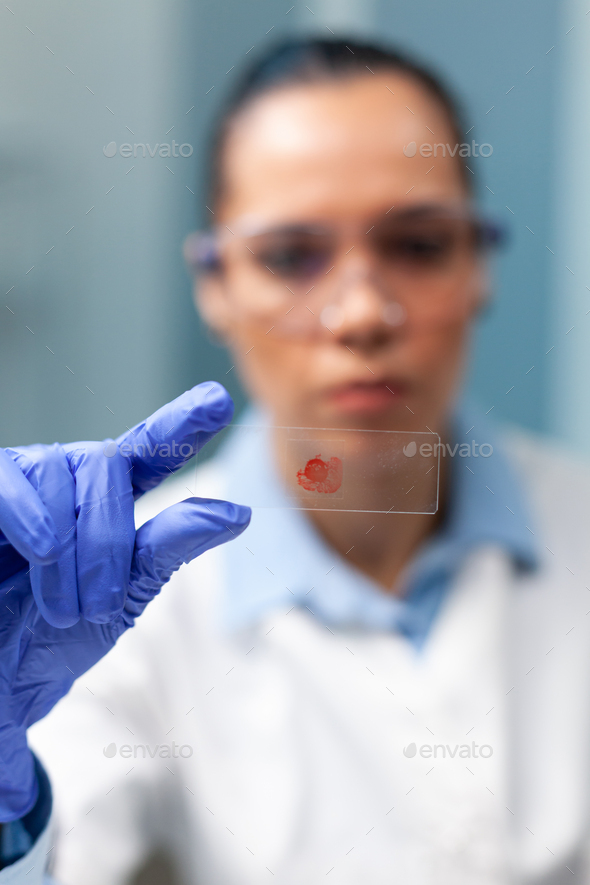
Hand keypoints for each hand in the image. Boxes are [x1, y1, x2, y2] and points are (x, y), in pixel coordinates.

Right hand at [0, 382, 249, 820]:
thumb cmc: (54, 638)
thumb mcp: (125, 595)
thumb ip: (172, 545)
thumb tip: (237, 512)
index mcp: (111, 500)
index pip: (150, 451)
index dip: (181, 424)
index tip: (218, 401)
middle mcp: (69, 480)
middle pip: (108, 465)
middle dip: (110, 539)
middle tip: (99, 604)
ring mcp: (24, 483)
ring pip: (62, 474)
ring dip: (70, 550)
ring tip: (62, 609)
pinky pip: (7, 478)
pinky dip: (28, 513)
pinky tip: (44, 548)